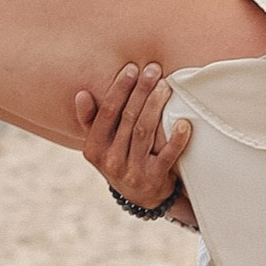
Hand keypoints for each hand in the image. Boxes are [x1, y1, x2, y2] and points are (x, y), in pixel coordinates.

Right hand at [72, 62, 198, 229]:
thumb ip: (91, 120)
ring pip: (144, 131)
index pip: (106, 113)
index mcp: (94, 148)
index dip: (119, 89)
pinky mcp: (154, 179)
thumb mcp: (101, 144)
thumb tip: (81, 94)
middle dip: (141, 91)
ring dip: (155, 105)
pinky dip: (176, 139)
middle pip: (127, 118)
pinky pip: (167, 155)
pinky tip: (184, 123)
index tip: (131, 68)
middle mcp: (111, 161)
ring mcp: (132, 171)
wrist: (141, 197)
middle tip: (153, 69)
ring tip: (165, 86)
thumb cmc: (120, 158)